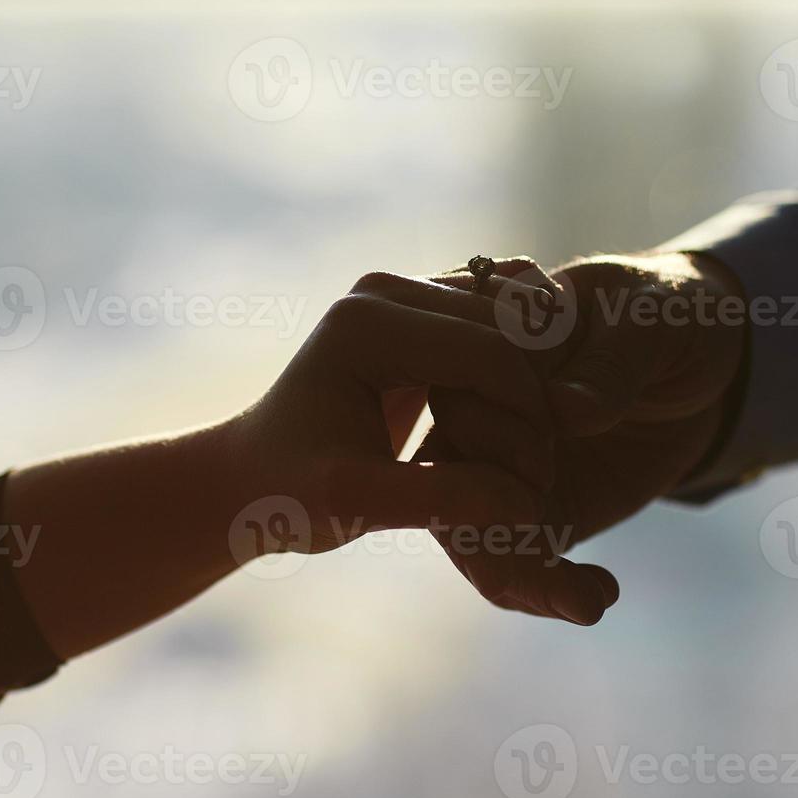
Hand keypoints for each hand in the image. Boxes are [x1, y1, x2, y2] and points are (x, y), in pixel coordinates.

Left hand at [5, 267, 624, 661]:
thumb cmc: (291, 496)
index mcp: (366, 322)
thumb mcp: (357, 505)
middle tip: (546, 476)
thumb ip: (440, 501)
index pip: (489, 351)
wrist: (252, 478)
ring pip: (512, 329)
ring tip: (532, 462)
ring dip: (533, 390)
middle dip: (537, 402)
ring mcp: (402, 292)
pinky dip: (518, 381)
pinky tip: (518, 435)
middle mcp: (383, 289)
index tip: (543, 483)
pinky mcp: (419, 311)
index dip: (532, 415)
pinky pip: (497, 335)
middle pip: (508, 331)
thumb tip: (526, 509)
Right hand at [420, 253, 744, 618]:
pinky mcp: (539, 511)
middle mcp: (483, 407)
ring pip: (471, 533)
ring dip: (516, 577)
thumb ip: (609, 362)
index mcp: (491, 347)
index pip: (460, 393)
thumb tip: (564, 410)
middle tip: (546, 540)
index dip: (494, 429)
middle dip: (484, 522)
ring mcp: (505, 465)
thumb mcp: (650, 322)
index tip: (554, 432)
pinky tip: (597, 598)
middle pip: (446, 475)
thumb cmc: (669, 316)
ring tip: (583, 601)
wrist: (706, 364)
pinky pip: (519, 563)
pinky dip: (550, 592)